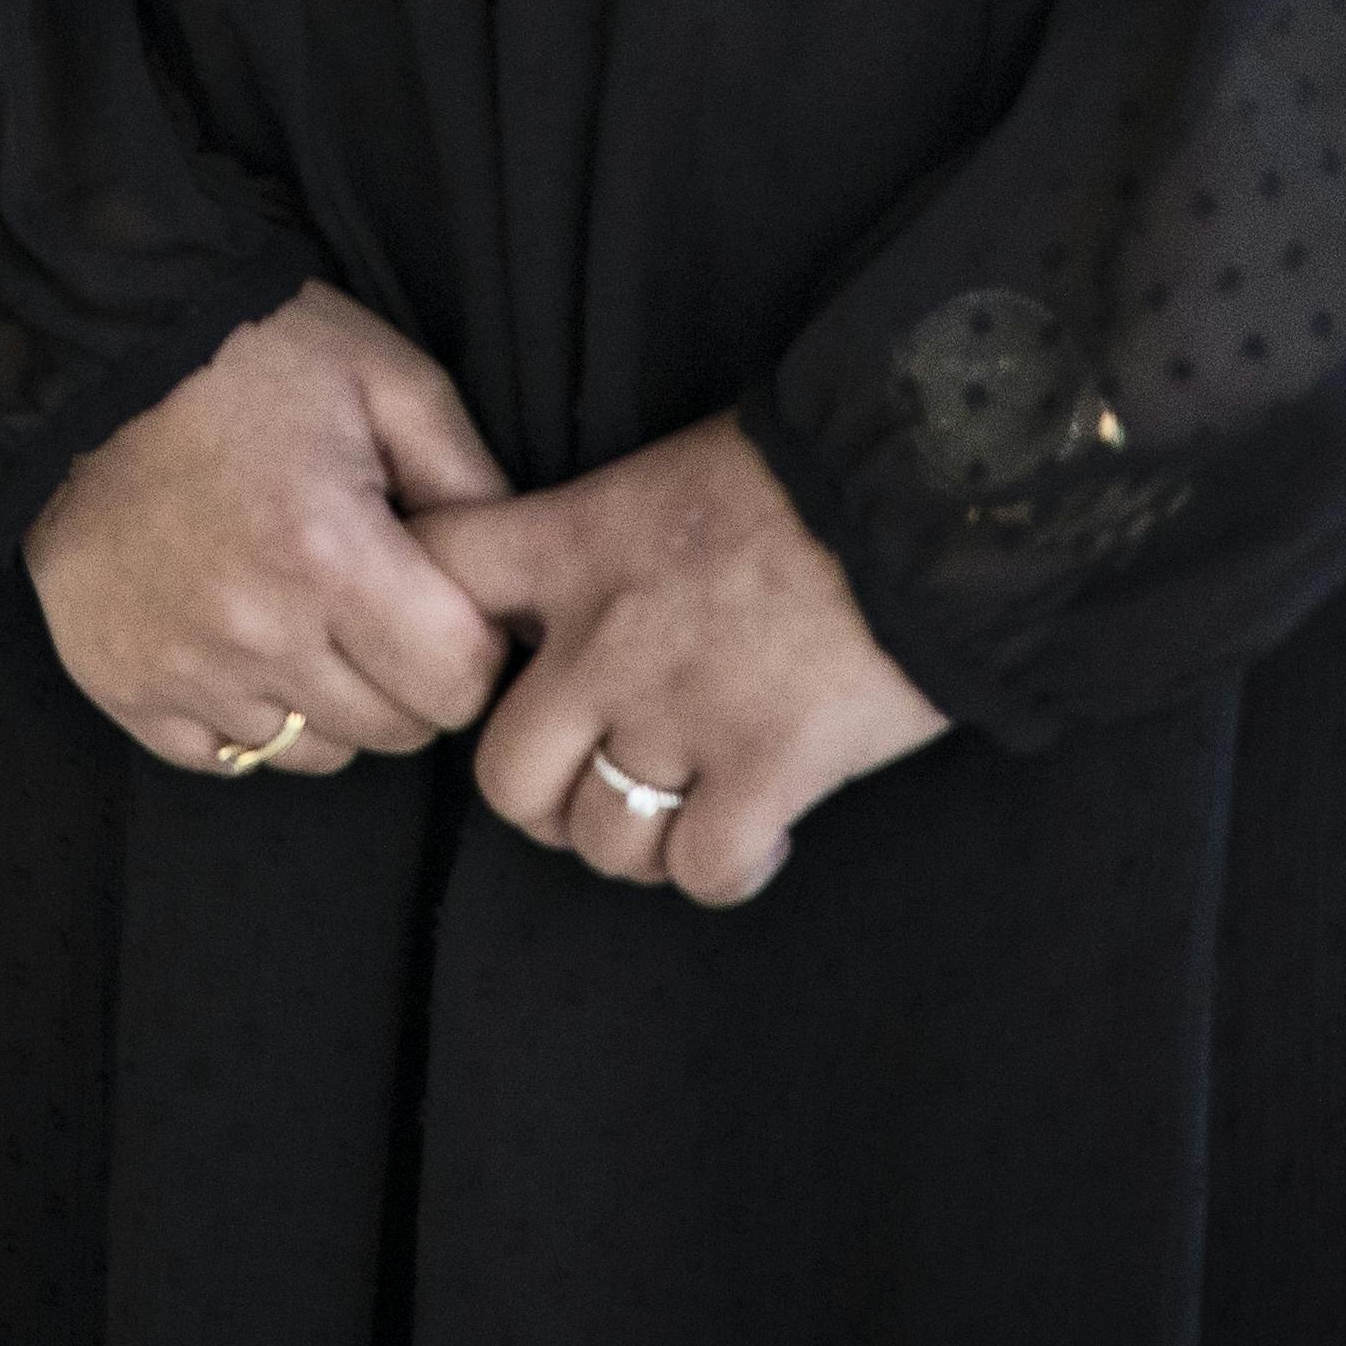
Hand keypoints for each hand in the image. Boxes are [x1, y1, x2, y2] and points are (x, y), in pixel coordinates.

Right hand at [22, 283, 511, 780]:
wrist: (90, 355)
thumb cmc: (249, 355)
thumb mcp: (384, 378)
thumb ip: (468, 482)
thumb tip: (517, 589)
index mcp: (330, 552)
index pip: (457, 685)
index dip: (472, 647)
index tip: (445, 602)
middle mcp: (255, 630)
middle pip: (393, 730)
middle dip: (406, 674)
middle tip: (375, 598)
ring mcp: (182, 669)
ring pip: (313, 751)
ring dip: (328, 698)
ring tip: (302, 609)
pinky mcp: (125, 689)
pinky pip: (226, 755)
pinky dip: (246, 711)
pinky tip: (238, 634)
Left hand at [424, 412, 945, 905]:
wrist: (917, 490)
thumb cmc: (802, 474)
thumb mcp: (667, 474)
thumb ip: (600, 543)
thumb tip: (568, 613)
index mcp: (574, 544)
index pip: (440, 573)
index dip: (428, 627)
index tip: (470, 663)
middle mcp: (606, 639)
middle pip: (505, 777)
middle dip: (545, 800)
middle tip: (592, 785)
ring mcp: (680, 713)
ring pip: (601, 839)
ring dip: (636, 842)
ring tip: (684, 811)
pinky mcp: (764, 773)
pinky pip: (699, 871)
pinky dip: (721, 869)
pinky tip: (756, 833)